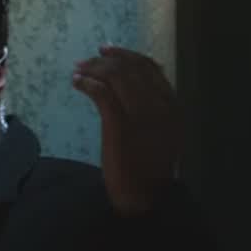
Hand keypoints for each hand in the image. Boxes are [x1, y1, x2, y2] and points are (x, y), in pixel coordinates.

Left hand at [72, 45, 180, 215]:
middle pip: (131, 68)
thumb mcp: (164, 136)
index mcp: (172, 106)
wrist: (147, 198)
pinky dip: (88, 83)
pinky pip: (102, 93)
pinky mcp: (120, 124)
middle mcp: (159, 105)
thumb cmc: (151, 170)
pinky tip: (77, 83)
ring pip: (116, 76)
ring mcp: (141, 114)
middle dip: (106, 60)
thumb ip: (155, 111)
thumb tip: (135, 89)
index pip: (150, 68)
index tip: (109, 52)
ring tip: (78, 71)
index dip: (127, 55)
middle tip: (87, 60)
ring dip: (94, 68)